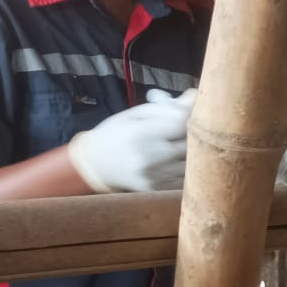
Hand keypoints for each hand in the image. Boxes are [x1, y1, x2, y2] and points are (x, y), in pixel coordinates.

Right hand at [67, 88, 194, 192]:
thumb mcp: (134, 115)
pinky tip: (172, 159)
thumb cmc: (114, 134)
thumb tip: (193, 97)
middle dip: (193, 132)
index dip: (191, 115)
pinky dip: (184, 166)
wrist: (93, 166)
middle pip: (191, 143)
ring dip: (192, 150)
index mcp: (141, 134)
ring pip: (191, 161)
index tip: (192, 110)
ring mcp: (154, 177)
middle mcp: (149, 159)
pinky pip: (183, 176)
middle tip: (187, 126)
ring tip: (177, 142)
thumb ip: (165, 108)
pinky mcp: (157, 190)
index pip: (182, 123)